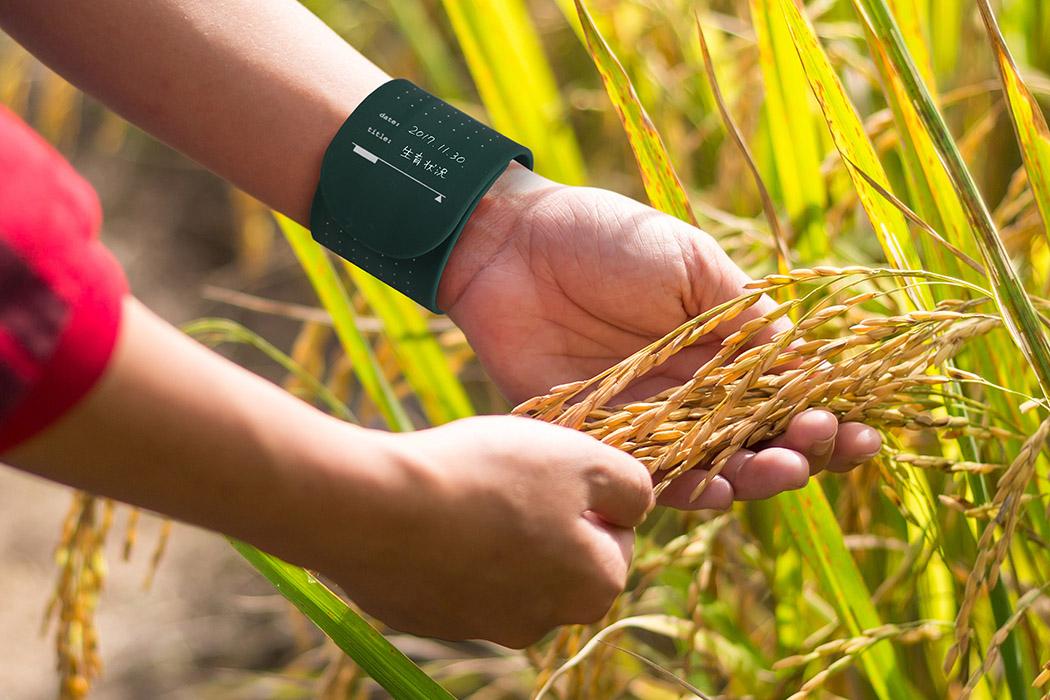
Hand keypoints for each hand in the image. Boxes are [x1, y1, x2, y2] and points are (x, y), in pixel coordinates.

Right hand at [320, 415, 653, 647]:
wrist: (379, 508)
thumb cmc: (490, 476)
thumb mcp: (581, 460)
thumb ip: (631, 485)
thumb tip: (637, 504)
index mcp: (594, 587)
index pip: (617, 536)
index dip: (589, 493)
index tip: (553, 467)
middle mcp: (544, 622)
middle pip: (561, 557)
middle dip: (543, 516)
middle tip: (508, 474)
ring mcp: (483, 626)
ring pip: (508, 567)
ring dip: (497, 531)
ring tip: (465, 489)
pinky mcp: (432, 619)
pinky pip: (456, 576)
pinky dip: (451, 546)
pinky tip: (432, 512)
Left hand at [439, 166, 880, 509]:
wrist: (513, 243)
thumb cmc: (607, 238)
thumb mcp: (691, 265)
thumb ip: (744, 317)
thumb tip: (807, 366)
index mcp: (721, 349)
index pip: (786, 397)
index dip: (828, 418)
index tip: (863, 431)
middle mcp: (691, 392)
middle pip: (756, 442)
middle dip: (798, 453)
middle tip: (819, 448)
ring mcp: (647, 419)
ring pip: (710, 467)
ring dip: (751, 477)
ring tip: (777, 470)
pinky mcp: (597, 437)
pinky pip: (645, 476)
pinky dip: (682, 488)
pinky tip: (715, 490)